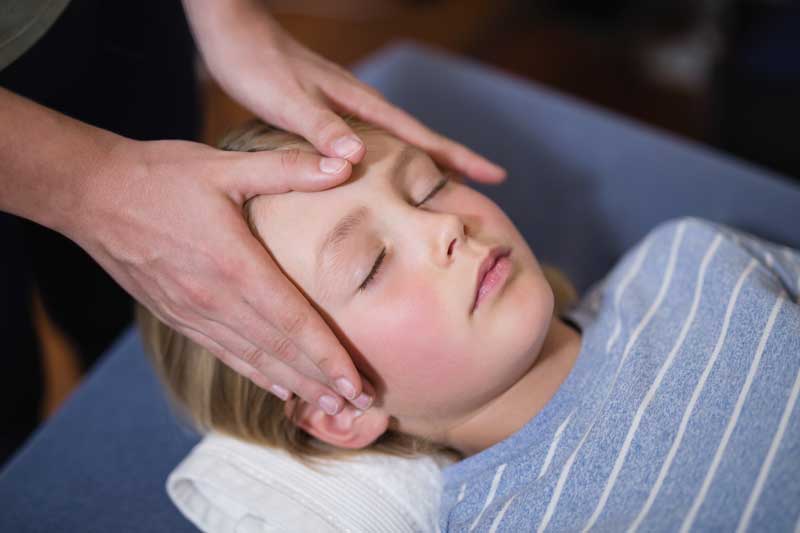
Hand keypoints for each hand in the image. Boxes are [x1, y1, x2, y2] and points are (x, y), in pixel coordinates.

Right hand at [74, 138, 371, 414]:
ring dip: (293, 384)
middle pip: (278, 350)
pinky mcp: (177, 316)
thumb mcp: (223, 165)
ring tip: (327, 405)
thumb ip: (286, 168)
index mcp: (234, 264)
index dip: (327, 355)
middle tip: (357, 405)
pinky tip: (277, 387)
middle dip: (320, 380)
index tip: (355, 382)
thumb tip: (343, 163)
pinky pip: (223, 353)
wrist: (91, 196)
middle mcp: (215, 299)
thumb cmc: (160, 176)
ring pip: (253, 359)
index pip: (292, 321)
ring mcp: (193, 313)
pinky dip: (254, 373)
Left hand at [182, 0, 506, 181]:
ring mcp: (348, 107)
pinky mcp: (330, 111)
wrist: (233, 33)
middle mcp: (361, 106)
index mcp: (360, 105)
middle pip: (421, 137)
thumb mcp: (285, 100)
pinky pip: (375, 140)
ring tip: (446, 184)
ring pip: (400, 139)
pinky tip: (384, 170)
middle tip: (485, 188)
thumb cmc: (256, 65)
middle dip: (455, 162)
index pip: (422, 135)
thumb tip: (357, 158)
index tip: (496, 176)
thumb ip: (320, 127)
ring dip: (427, 160)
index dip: (459, 157)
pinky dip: (393, 158)